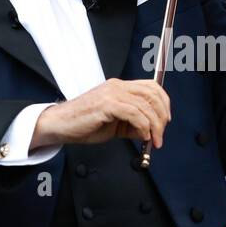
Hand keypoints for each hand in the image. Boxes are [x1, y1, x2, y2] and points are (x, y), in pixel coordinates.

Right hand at [31, 79, 170, 150]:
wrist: (60, 125)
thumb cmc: (83, 124)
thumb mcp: (114, 124)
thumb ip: (132, 124)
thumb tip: (150, 131)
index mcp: (119, 87)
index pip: (150, 86)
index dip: (163, 102)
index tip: (165, 120)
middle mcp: (117, 86)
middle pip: (152, 94)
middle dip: (162, 116)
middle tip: (161, 134)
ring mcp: (112, 94)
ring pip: (145, 105)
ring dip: (154, 126)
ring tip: (153, 140)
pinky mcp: (106, 104)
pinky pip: (134, 114)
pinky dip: (143, 126)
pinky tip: (142, 136)